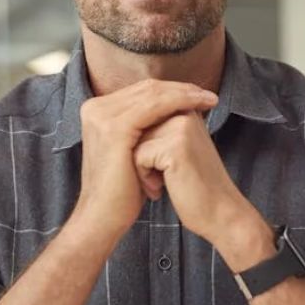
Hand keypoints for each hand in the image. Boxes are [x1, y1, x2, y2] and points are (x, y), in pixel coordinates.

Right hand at [71, 79, 218, 242]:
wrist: (103, 217)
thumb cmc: (122, 190)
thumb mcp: (132, 151)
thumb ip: (144, 128)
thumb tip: (173, 111)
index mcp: (98, 111)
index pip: (141, 91)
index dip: (172, 90)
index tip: (199, 96)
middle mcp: (95, 108)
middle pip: (147, 88)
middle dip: (181, 89)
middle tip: (208, 95)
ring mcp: (103, 116)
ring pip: (152, 93)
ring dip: (185, 93)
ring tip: (209, 100)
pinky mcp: (115, 128)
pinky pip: (154, 106)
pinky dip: (179, 102)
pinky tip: (198, 107)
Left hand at [132, 110, 261, 249]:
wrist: (218, 213)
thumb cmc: (193, 186)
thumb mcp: (175, 149)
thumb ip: (157, 129)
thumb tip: (125, 123)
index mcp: (185, 109)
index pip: (142, 119)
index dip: (145, 148)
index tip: (167, 165)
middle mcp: (184, 112)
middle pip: (136, 130)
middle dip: (142, 156)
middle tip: (165, 176)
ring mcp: (182, 126)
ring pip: (135, 142)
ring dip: (142, 168)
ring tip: (165, 181)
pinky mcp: (177, 145)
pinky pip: (139, 156)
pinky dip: (144, 177)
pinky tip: (163, 186)